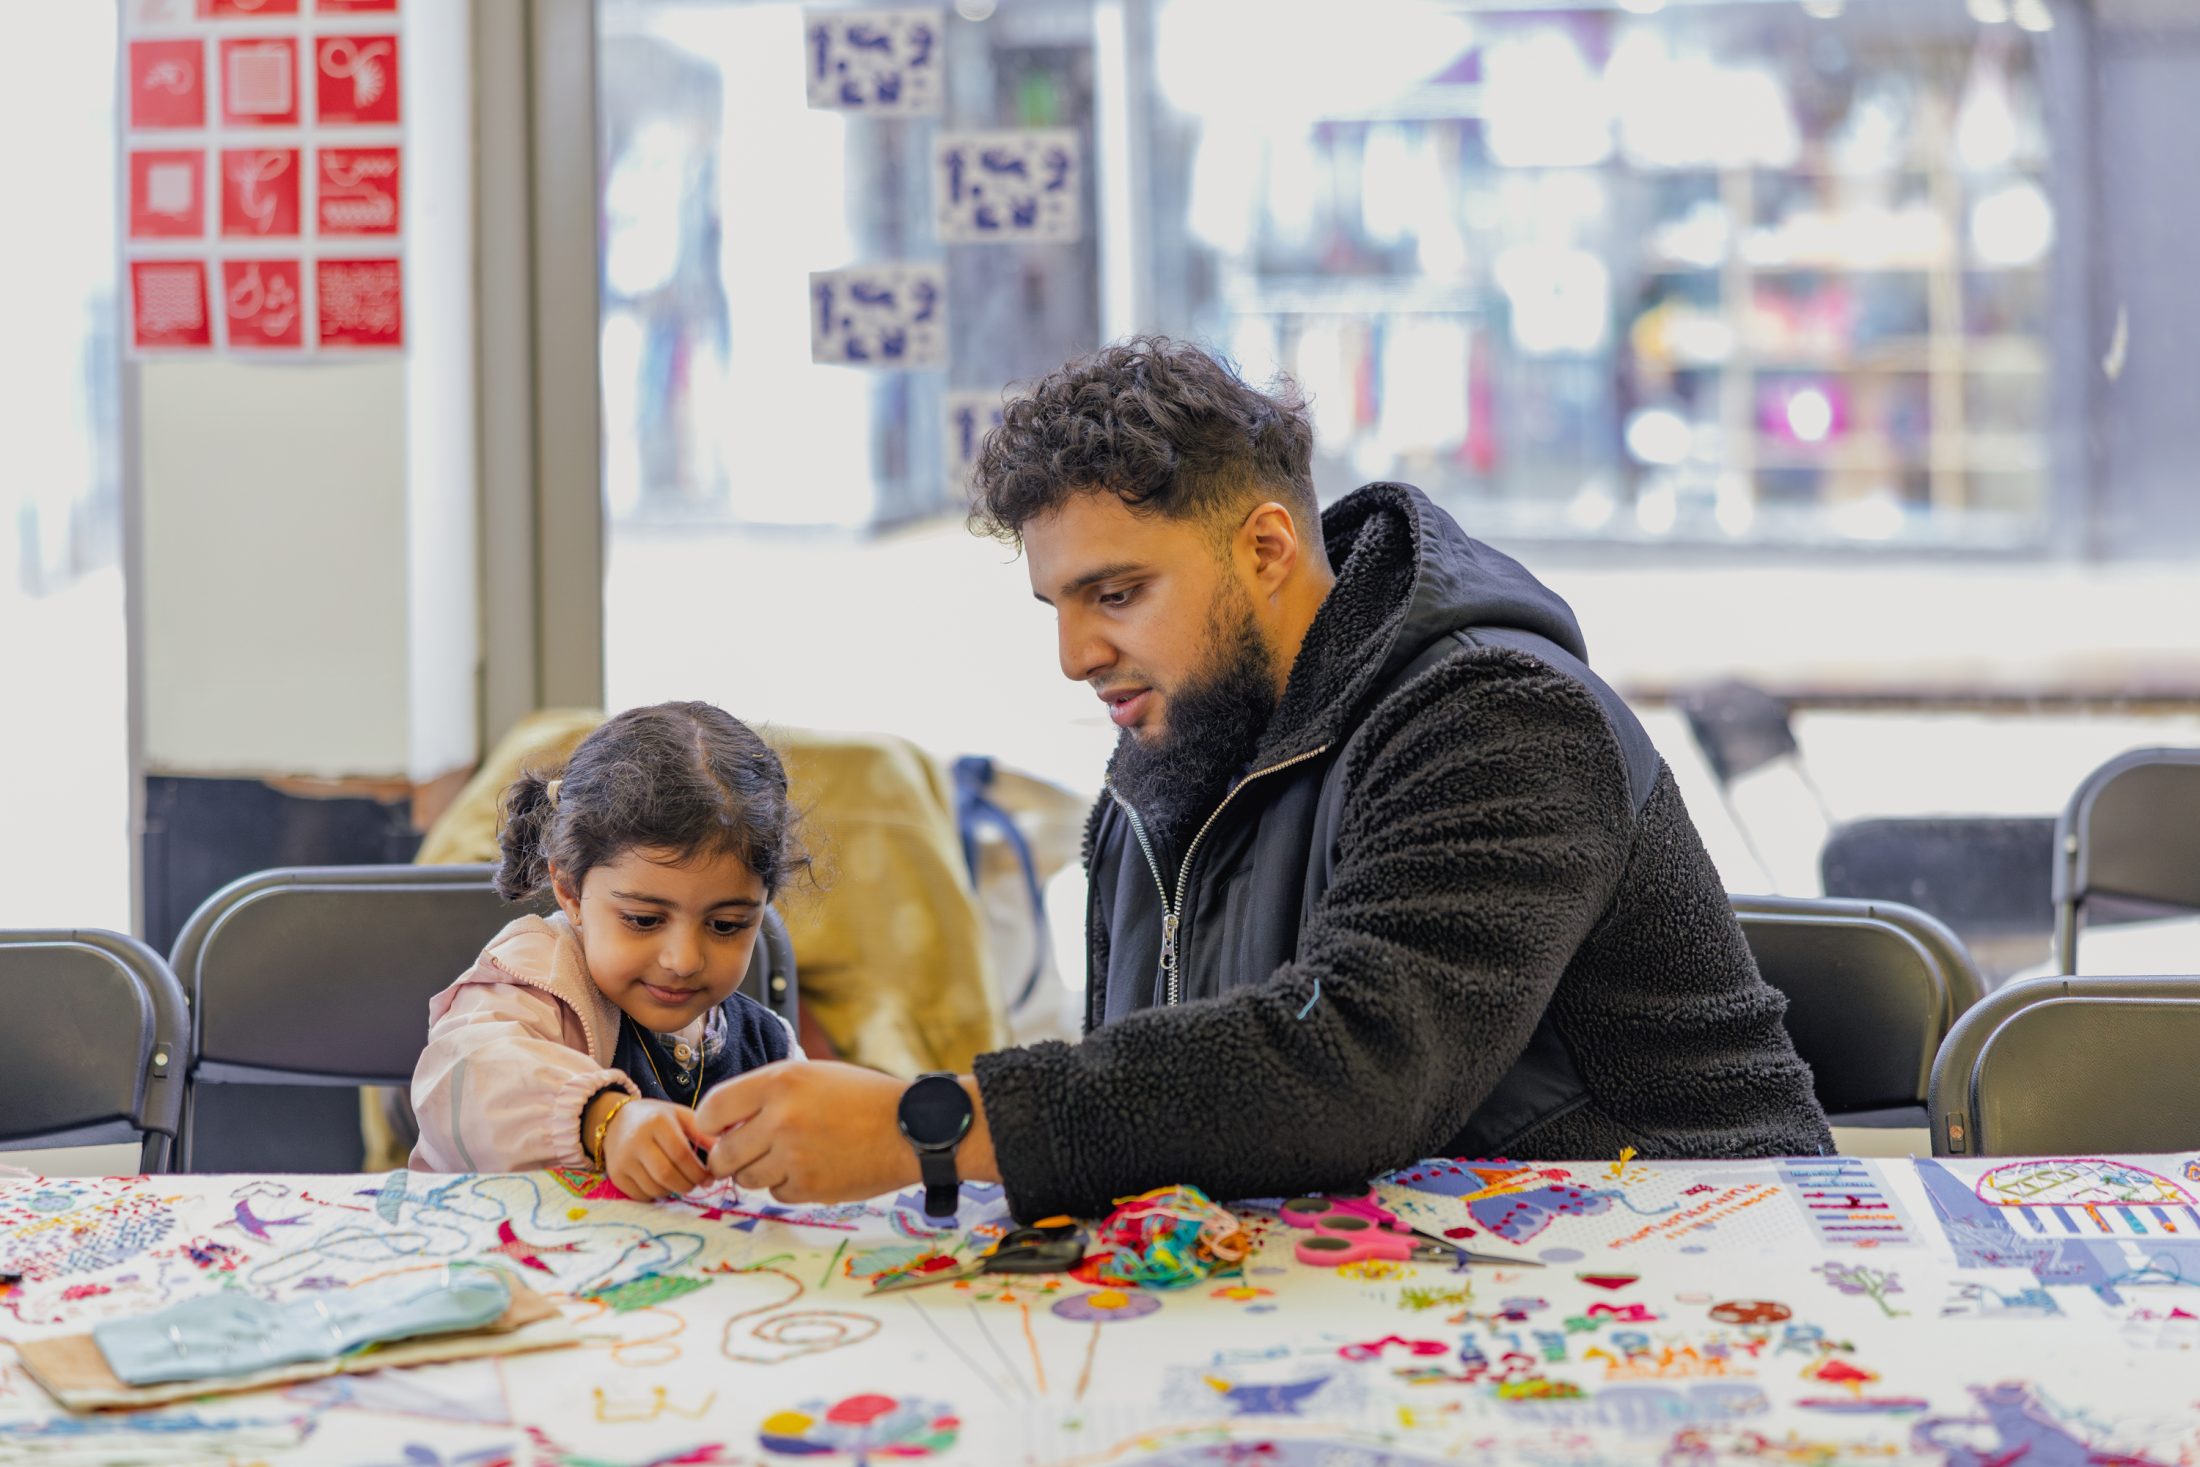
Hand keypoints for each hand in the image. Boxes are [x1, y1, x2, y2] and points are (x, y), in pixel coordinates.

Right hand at [601, 1097, 710, 1201]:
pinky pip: (641, 1195)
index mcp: (657, 1122)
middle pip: (667, 1175)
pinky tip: (662, 1183)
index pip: (682, 1155)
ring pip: (655, 1188)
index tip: (709, 1178)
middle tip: (696, 1183)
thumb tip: (725, 1153)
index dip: (699, 1172)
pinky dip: (657, 1194)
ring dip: (673, 1190)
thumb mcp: (681, 1116)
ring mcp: (622, 1159)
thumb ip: (703, 1133)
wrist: (616, 1121)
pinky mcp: (615, 1175)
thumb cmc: (657, 1119)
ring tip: (680, 1181)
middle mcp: (636, 1140)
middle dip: (688, 1184)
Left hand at [694, 1061, 996, 1204]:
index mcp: (779, 1082)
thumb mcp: (810, 1074)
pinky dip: (787, 1185)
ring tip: (789, 1155)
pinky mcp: (808, 1187)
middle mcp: (780, 1119)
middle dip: (730, 1155)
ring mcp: (793, 1156)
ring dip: (759, 1171)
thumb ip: (763, 1093)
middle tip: (747, 1151)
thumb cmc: (859, 1097)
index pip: (710, 1110)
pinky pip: (775, 1193)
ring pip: (746, 1178)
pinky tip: (811, 1167)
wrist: (910, 1128)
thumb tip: (720, 1123)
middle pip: (721, 1154)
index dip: (709, 1124)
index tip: (718, 1130)